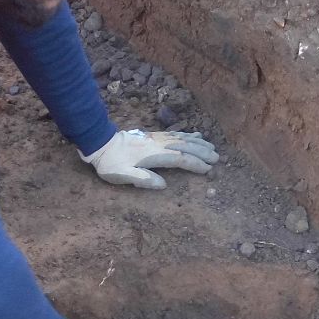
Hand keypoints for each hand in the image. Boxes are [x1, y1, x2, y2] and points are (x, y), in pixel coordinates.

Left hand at [80, 129, 217, 189]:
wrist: (101, 144)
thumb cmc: (111, 163)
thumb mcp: (123, 175)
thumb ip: (143, 179)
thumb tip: (163, 185)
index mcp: (154, 155)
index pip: (180, 159)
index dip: (195, 164)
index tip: (208, 169)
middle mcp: (159, 144)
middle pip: (186, 146)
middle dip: (203, 152)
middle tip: (217, 158)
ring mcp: (157, 138)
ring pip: (183, 138)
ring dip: (199, 142)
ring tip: (212, 147)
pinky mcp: (154, 135)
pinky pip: (175, 134)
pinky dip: (188, 134)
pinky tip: (195, 134)